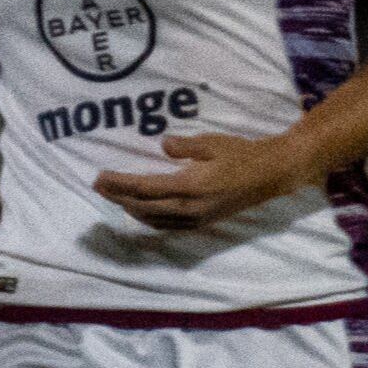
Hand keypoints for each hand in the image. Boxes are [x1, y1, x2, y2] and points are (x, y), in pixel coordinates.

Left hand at [92, 132, 305, 233]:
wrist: (269, 176)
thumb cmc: (241, 154)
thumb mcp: (212, 143)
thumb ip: (185, 146)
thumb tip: (162, 144)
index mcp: (191, 187)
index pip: (145, 188)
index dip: (120, 184)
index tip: (100, 177)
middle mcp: (190, 208)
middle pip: (143, 206)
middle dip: (118, 196)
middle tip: (98, 185)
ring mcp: (195, 219)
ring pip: (153, 219)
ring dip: (130, 208)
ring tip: (114, 196)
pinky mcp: (201, 223)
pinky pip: (167, 225)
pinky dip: (148, 218)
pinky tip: (140, 210)